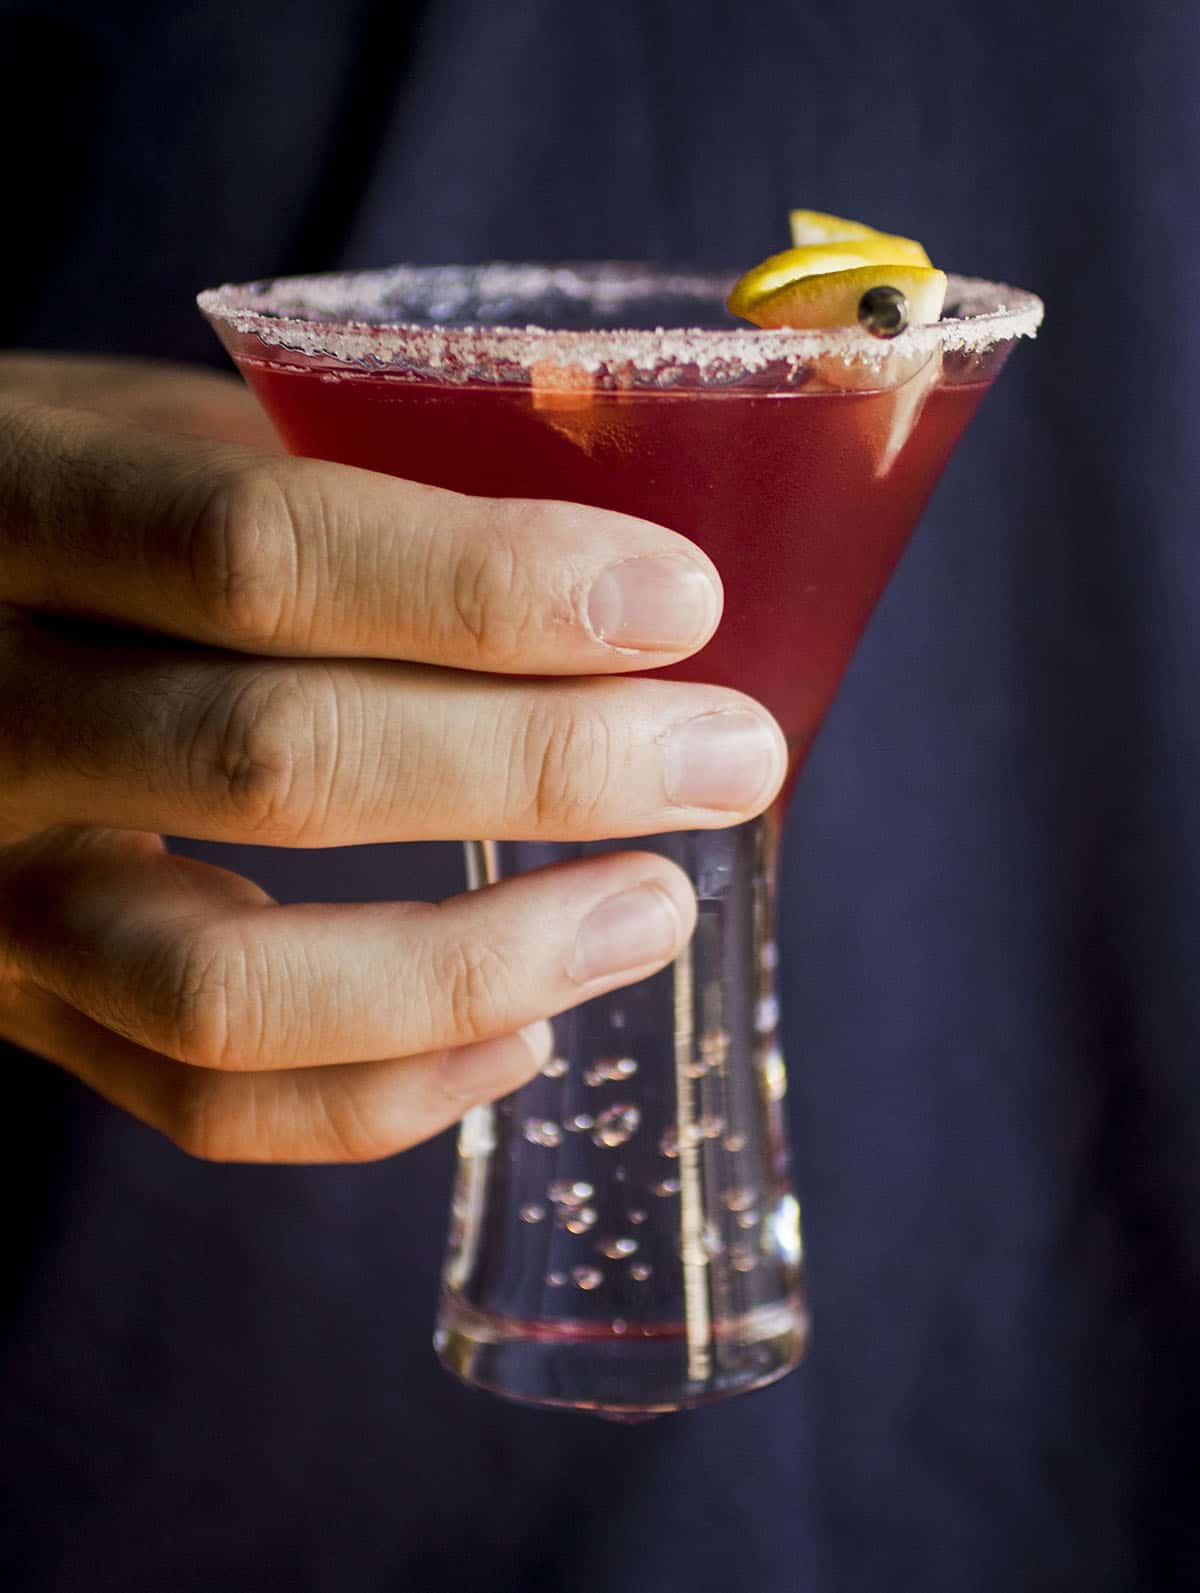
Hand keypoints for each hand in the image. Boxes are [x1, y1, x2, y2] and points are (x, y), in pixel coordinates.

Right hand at [0, 355, 784, 1162]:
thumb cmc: (59, 510)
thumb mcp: (152, 434)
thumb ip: (329, 475)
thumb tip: (600, 543)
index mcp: (10, 511)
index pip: (258, 552)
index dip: (488, 585)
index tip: (682, 605)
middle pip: (274, 762)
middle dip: (541, 765)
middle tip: (727, 756)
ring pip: (231, 987)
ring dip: (480, 962)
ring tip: (651, 911)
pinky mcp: (23, 1013)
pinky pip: (205, 1107)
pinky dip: (386, 1094)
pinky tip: (524, 1036)